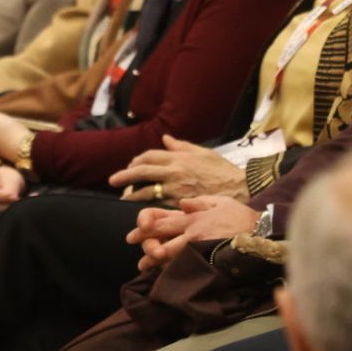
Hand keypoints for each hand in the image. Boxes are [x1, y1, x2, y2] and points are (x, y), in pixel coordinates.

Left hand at [109, 135, 247, 202]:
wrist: (238, 188)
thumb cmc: (222, 170)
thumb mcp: (203, 152)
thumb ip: (182, 146)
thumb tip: (166, 139)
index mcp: (179, 157)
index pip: (150, 155)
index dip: (137, 160)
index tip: (131, 165)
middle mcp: (174, 171)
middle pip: (142, 171)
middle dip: (125, 176)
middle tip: (113, 181)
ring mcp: (176, 189)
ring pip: (146, 191)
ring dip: (132, 194)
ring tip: (123, 198)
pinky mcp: (179, 204)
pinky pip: (158, 205)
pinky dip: (147, 208)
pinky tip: (141, 211)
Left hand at [126, 195, 258, 271]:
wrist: (259, 233)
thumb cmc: (240, 216)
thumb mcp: (220, 201)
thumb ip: (199, 202)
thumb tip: (181, 203)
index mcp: (193, 215)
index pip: (164, 217)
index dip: (147, 222)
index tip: (135, 227)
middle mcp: (192, 230)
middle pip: (161, 235)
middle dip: (144, 240)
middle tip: (131, 242)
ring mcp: (197, 246)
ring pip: (168, 253)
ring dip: (153, 259)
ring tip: (142, 265)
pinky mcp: (204, 258)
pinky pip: (182, 264)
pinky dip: (170, 268)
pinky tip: (163, 273)